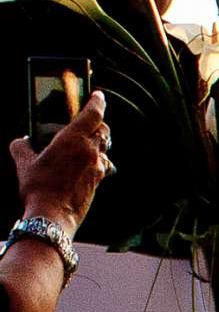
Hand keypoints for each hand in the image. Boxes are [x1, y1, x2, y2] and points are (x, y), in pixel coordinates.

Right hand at [10, 91, 111, 232]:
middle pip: (103, 129)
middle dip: (99, 122)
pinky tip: (89, 164)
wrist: (53, 216)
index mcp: (73, 139)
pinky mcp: (98, 181)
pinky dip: (99, 159)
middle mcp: (89, 151)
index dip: (97, 102)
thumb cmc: (38, 188)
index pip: (93, 114)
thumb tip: (20, 141)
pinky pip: (104, 164)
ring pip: (105, 147)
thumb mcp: (24, 164)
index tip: (99, 95)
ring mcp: (96, 166)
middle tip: (91, 120)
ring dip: (100, 141)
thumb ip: (21, 147)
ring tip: (88, 142)